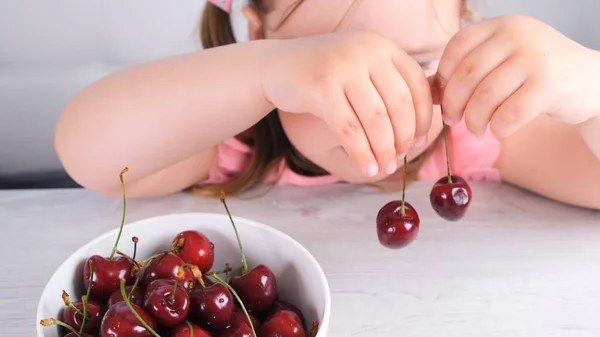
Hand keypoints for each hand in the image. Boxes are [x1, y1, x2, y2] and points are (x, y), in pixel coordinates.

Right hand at [262, 32, 431, 176]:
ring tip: (385, 167)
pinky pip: (350, 131)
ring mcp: (343, 69)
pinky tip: (368, 168)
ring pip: (376, 120)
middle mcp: (366, 53)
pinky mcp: (321, 90)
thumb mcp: (362, 66)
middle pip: (400, 105)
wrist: (277, 66)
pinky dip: (362, 154)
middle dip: (404, 138)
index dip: (424, 118)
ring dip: (384, 150)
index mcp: (382, 47)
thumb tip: (436, 104)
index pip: (417, 86)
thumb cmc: (326, 72)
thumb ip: (392, 80)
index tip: (420, 141)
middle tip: (402, 157)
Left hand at [434, 15, 599, 138]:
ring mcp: (534, 59)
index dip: (443, 76)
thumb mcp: (501, 63)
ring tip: (476, 128)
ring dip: (473, 121)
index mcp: (501, 26)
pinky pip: (508, 115)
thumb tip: (426, 93)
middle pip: (466, 75)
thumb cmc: (534, 75)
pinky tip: (498, 131)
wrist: (589, 82)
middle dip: (453, 104)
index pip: (456, 47)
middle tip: (453, 120)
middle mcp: (517, 36)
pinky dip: (497, 129)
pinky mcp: (549, 86)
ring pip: (484, 98)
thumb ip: (465, 72)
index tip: (444, 96)